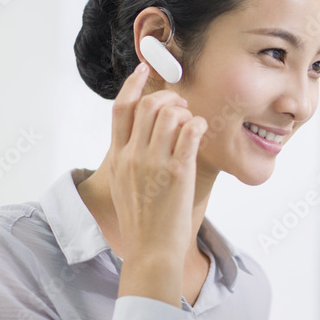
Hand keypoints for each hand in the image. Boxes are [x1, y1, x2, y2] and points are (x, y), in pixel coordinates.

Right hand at [108, 62, 206, 276]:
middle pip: (149, 106)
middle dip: (169, 97)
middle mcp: (133, 156)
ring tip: (192, 121)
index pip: (121, 109)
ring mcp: (154, 163)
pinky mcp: (177, 172)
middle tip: (181, 105)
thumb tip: (137, 137)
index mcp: (117, 157)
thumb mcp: (123, 185)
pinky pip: (190, 133)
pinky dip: (198, 124)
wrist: (150, 249)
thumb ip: (127, 158)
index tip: (144, 70)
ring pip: (170, 115)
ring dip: (186, 111)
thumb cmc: (142, 220)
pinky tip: (202, 129)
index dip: (133, 84)